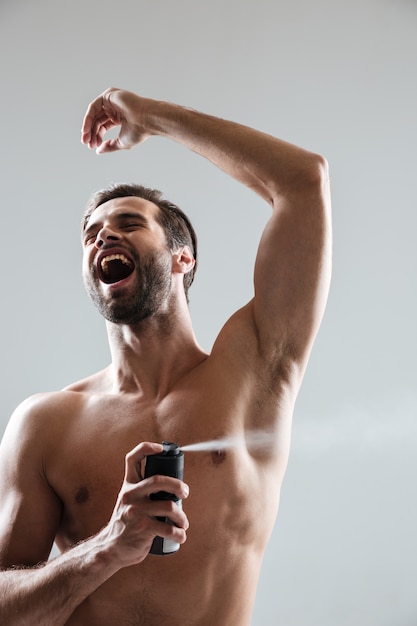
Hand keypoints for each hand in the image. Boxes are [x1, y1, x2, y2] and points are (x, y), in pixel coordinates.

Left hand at [81, 87, 153, 153]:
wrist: (147, 120)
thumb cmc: (140, 131)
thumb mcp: (121, 142)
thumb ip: (110, 146)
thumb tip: (98, 151)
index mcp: (118, 117)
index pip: (103, 126)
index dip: (97, 136)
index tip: (93, 146)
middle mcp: (114, 108)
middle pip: (97, 120)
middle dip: (91, 133)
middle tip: (87, 144)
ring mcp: (111, 100)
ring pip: (94, 114)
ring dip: (88, 126)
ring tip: (86, 139)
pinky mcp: (109, 95)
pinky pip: (94, 106)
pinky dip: (88, 118)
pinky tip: (86, 129)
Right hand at [101, 442, 188, 567]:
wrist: (111, 548)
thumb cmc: (127, 523)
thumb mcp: (129, 501)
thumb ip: (144, 490)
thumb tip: (174, 486)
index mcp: (128, 485)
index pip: (133, 458)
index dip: (147, 448)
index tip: (161, 448)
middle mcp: (130, 495)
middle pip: (158, 480)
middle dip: (177, 485)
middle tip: (185, 492)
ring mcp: (136, 511)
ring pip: (169, 506)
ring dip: (181, 516)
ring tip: (183, 523)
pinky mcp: (143, 528)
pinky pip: (168, 528)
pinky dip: (179, 533)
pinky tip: (181, 536)